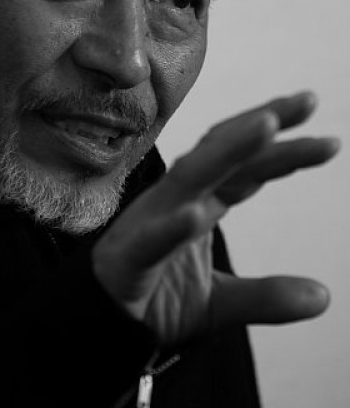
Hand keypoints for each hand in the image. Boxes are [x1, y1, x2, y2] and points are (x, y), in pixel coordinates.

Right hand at [92, 92, 338, 347]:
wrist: (100, 325)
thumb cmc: (155, 297)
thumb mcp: (220, 301)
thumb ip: (266, 296)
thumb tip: (324, 297)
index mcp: (202, 202)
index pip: (245, 166)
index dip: (280, 145)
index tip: (321, 128)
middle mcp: (177, 200)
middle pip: (224, 153)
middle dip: (265, 123)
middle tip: (310, 99)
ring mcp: (151, 221)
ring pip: (192, 177)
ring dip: (229, 149)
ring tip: (268, 125)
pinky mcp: (129, 256)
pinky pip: (152, 239)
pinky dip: (173, 225)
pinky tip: (196, 215)